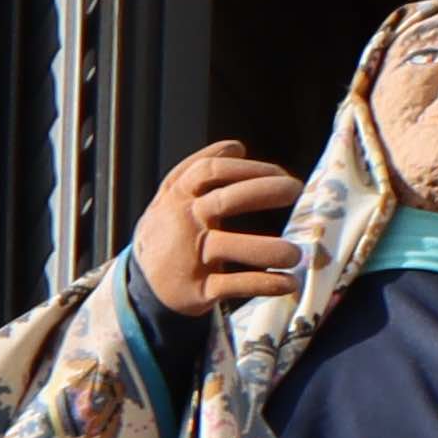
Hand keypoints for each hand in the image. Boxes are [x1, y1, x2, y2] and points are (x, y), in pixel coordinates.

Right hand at [131, 140, 302, 323]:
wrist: (141, 282)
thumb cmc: (168, 231)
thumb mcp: (172, 197)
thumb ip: (199, 170)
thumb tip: (237, 147)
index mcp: (179, 196)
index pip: (211, 170)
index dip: (248, 167)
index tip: (280, 172)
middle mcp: (184, 223)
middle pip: (224, 200)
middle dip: (263, 191)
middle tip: (295, 190)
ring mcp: (190, 257)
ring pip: (228, 247)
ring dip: (266, 249)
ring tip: (296, 253)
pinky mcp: (198, 290)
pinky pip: (234, 286)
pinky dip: (263, 284)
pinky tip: (288, 282)